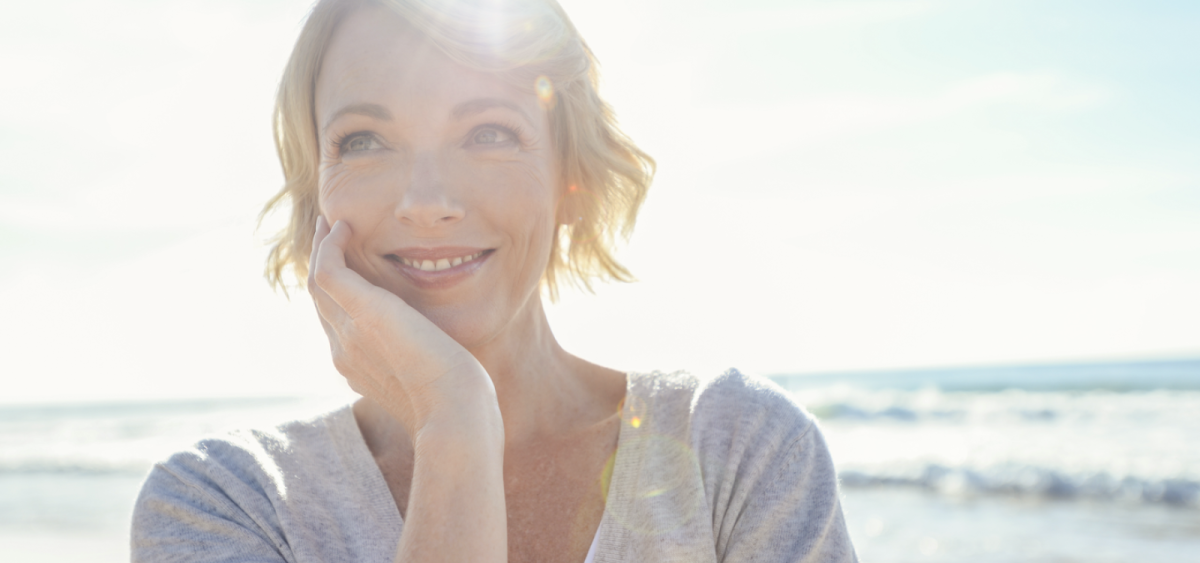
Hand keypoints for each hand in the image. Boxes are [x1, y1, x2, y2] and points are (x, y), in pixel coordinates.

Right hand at [307, 216, 498, 436]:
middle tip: (330, 232)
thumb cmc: (456, 399)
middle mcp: (343, 351)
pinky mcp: (362, 312)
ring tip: (332, 222)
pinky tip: (347, 227)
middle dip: (323, 264)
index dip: (338, 291)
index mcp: (357, 367)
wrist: (453, 409)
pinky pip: (328, 269)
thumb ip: (420, 360)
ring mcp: (347, 333)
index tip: (348, 264)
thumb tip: (434, 351)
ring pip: (317, 281)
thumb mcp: (431, 377)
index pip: (336, 322)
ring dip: (321, 247)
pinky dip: (331, 245)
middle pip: (320, 300)